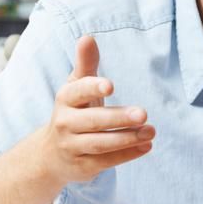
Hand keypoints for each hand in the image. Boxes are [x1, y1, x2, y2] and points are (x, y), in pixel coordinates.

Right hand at [37, 35, 155, 184]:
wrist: (50, 155)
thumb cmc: (74, 112)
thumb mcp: (77, 87)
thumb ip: (86, 64)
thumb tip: (88, 37)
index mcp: (66, 100)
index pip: (77, 92)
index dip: (92, 88)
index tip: (111, 85)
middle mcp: (65, 124)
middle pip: (93, 121)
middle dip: (118, 118)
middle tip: (143, 113)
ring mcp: (72, 147)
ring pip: (100, 144)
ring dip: (127, 138)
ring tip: (151, 131)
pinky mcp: (82, 166)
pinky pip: (105, 161)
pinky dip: (127, 155)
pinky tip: (146, 146)